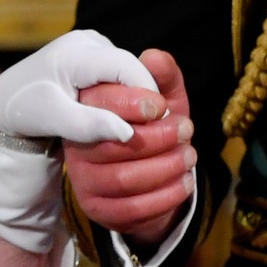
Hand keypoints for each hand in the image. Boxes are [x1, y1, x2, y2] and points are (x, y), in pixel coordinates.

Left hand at [0, 30, 157, 255]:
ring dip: (136, 97)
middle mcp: (87, 42)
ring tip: (145, 125)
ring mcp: (91, 47)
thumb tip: (128, 134)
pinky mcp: (94, 57)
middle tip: (160, 127)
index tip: (161, 118)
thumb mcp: (54, 120)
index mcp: (75, 51)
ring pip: (126, 72)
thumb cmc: (26, 110)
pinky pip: (118, 74)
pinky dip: (125, 95)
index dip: (147, 91)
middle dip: (145, 96)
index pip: (125, 66)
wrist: (7, 100)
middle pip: (129, 68)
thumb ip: (88, 125)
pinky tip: (128, 118)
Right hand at [66, 49, 194, 246]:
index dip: (133, 103)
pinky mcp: (95, 208)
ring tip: (190, 156)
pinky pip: (131, 209)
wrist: (152, 171)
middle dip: (159, 138)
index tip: (165, 105)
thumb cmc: (155, 124)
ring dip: (165, 168)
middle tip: (188, 129)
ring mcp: (82, 178)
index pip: (99, 103)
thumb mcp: (163, 96)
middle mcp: (76, 143)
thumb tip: (153, 57)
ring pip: (124, 179)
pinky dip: (165, 197)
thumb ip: (161, 75)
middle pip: (113, 145)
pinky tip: (185, 182)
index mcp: (85, 107)